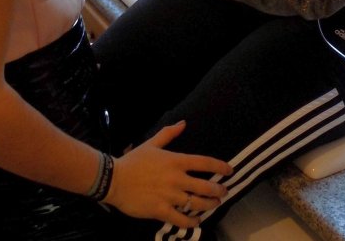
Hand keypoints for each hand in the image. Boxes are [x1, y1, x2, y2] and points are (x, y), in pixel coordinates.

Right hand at [105, 121, 232, 227]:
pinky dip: (192, 222)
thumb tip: (183, 123)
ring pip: (197, 204)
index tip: (229, 171)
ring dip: (209, 205)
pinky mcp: (161, 211)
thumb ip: (169, 134)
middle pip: (205, 187)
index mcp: (175, 160)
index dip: (220, 167)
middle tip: (224, 192)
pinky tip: (196, 221)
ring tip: (214, 205)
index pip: (204, 163)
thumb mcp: (151, 144)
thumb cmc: (134, 161)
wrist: (114, 180)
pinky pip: (182, 219)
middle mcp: (176, 178)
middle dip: (218, 190)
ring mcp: (169, 196)